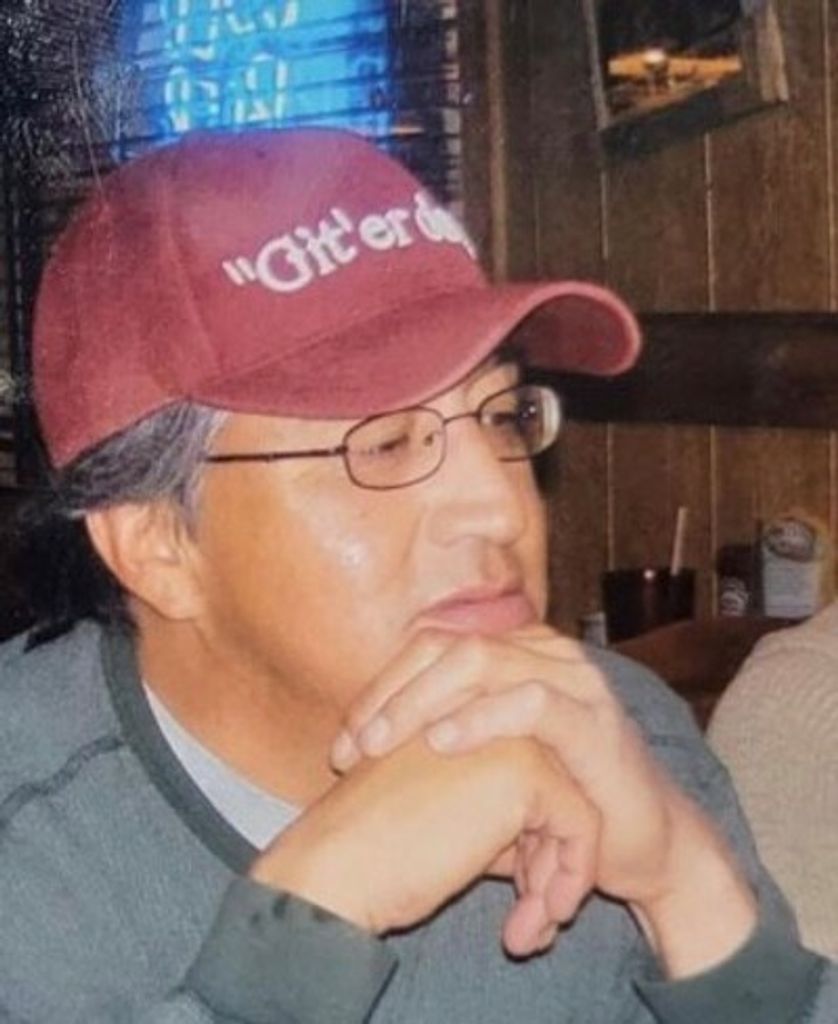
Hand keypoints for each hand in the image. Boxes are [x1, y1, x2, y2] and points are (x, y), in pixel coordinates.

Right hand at [250, 735, 598, 955]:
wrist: (336, 865)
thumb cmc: (371, 845)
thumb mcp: (441, 810)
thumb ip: (492, 810)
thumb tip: (547, 849)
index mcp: (463, 710)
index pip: (527, 770)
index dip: (529, 836)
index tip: (513, 886)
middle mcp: (490, 709)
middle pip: (554, 783)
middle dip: (549, 852)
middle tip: (529, 909)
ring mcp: (510, 732)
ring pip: (574, 802)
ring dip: (559, 870)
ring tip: (530, 922)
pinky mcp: (526, 770)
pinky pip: (580, 825)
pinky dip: (569, 878)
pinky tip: (531, 923)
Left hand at [330, 628, 757, 975]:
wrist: (644, 843)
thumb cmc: (557, 802)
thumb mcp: (490, 764)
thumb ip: (439, 740)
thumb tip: (360, 747)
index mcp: (515, 654)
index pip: (429, 648)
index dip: (380, 689)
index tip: (341, 746)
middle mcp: (543, 653)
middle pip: (448, 647)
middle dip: (391, 695)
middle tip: (352, 746)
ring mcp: (573, 681)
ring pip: (483, 660)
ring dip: (422, 701)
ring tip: (381, 743)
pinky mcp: (594, 720)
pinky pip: (532, 701)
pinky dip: (481, 717)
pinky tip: (443, 742)